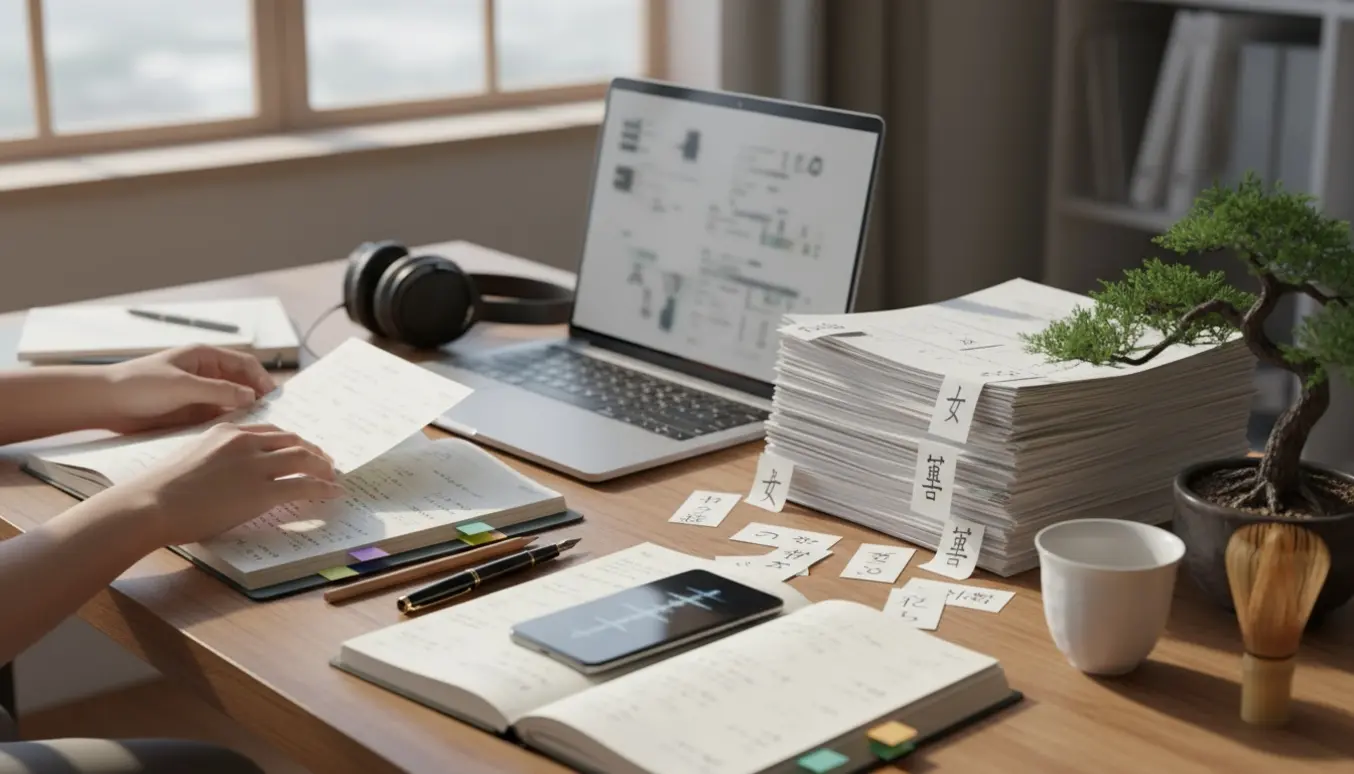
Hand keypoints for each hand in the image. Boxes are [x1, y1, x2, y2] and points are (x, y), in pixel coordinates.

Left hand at [102, 345, 276, 433]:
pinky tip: (236, 437)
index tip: (274, 398)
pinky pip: (218, 419)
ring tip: (258, 430)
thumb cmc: (139, 385)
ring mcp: (199, 395)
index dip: (262, 379)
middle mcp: (206, 374)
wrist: (104, 404)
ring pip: (232, 403)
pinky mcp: (191, 414)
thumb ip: (219, 390)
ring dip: (245, 414)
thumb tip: (252, 397)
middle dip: (258, 398)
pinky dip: (229, 426)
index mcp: (205, 357)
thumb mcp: (182, 385)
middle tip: (272, 418)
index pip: (245, 364)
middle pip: (242, 384)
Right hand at [116, 422, 342, 546]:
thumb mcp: (192, 458)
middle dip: (313, 451)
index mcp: (227, 430)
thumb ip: (215, 457)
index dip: (291, 442)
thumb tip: (227, 474)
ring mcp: (256, 464)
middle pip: (293, 440)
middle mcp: (245, 441)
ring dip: (323, 468)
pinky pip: (304, 485)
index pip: (270, 432)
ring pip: (304, 458)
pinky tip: (332, 493)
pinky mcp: (263, 490)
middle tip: (324, 463)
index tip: (301, 450)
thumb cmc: (162, 490)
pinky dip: (323, 488)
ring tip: (332, 477)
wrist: (152, 503)